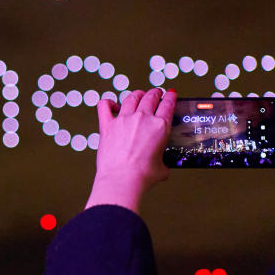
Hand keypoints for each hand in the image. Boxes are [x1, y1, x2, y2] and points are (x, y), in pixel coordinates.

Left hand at [85, 88, 175, 212]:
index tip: (170, 94)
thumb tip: (161, 164)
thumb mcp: (162, 167)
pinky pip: (105, 106)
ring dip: (137, 94)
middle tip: (155, 93)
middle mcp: (142, 119)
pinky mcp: (107, 125)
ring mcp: (124, 120)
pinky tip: (112, 104)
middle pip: (150, 97)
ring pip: (131, 98)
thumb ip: (163, 160)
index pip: (168, 104)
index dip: (170, 96)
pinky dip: (109, 102)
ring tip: (139, 95)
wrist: (122, 180)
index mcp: (160, 127)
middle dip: (154, 93)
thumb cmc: (141, 176)